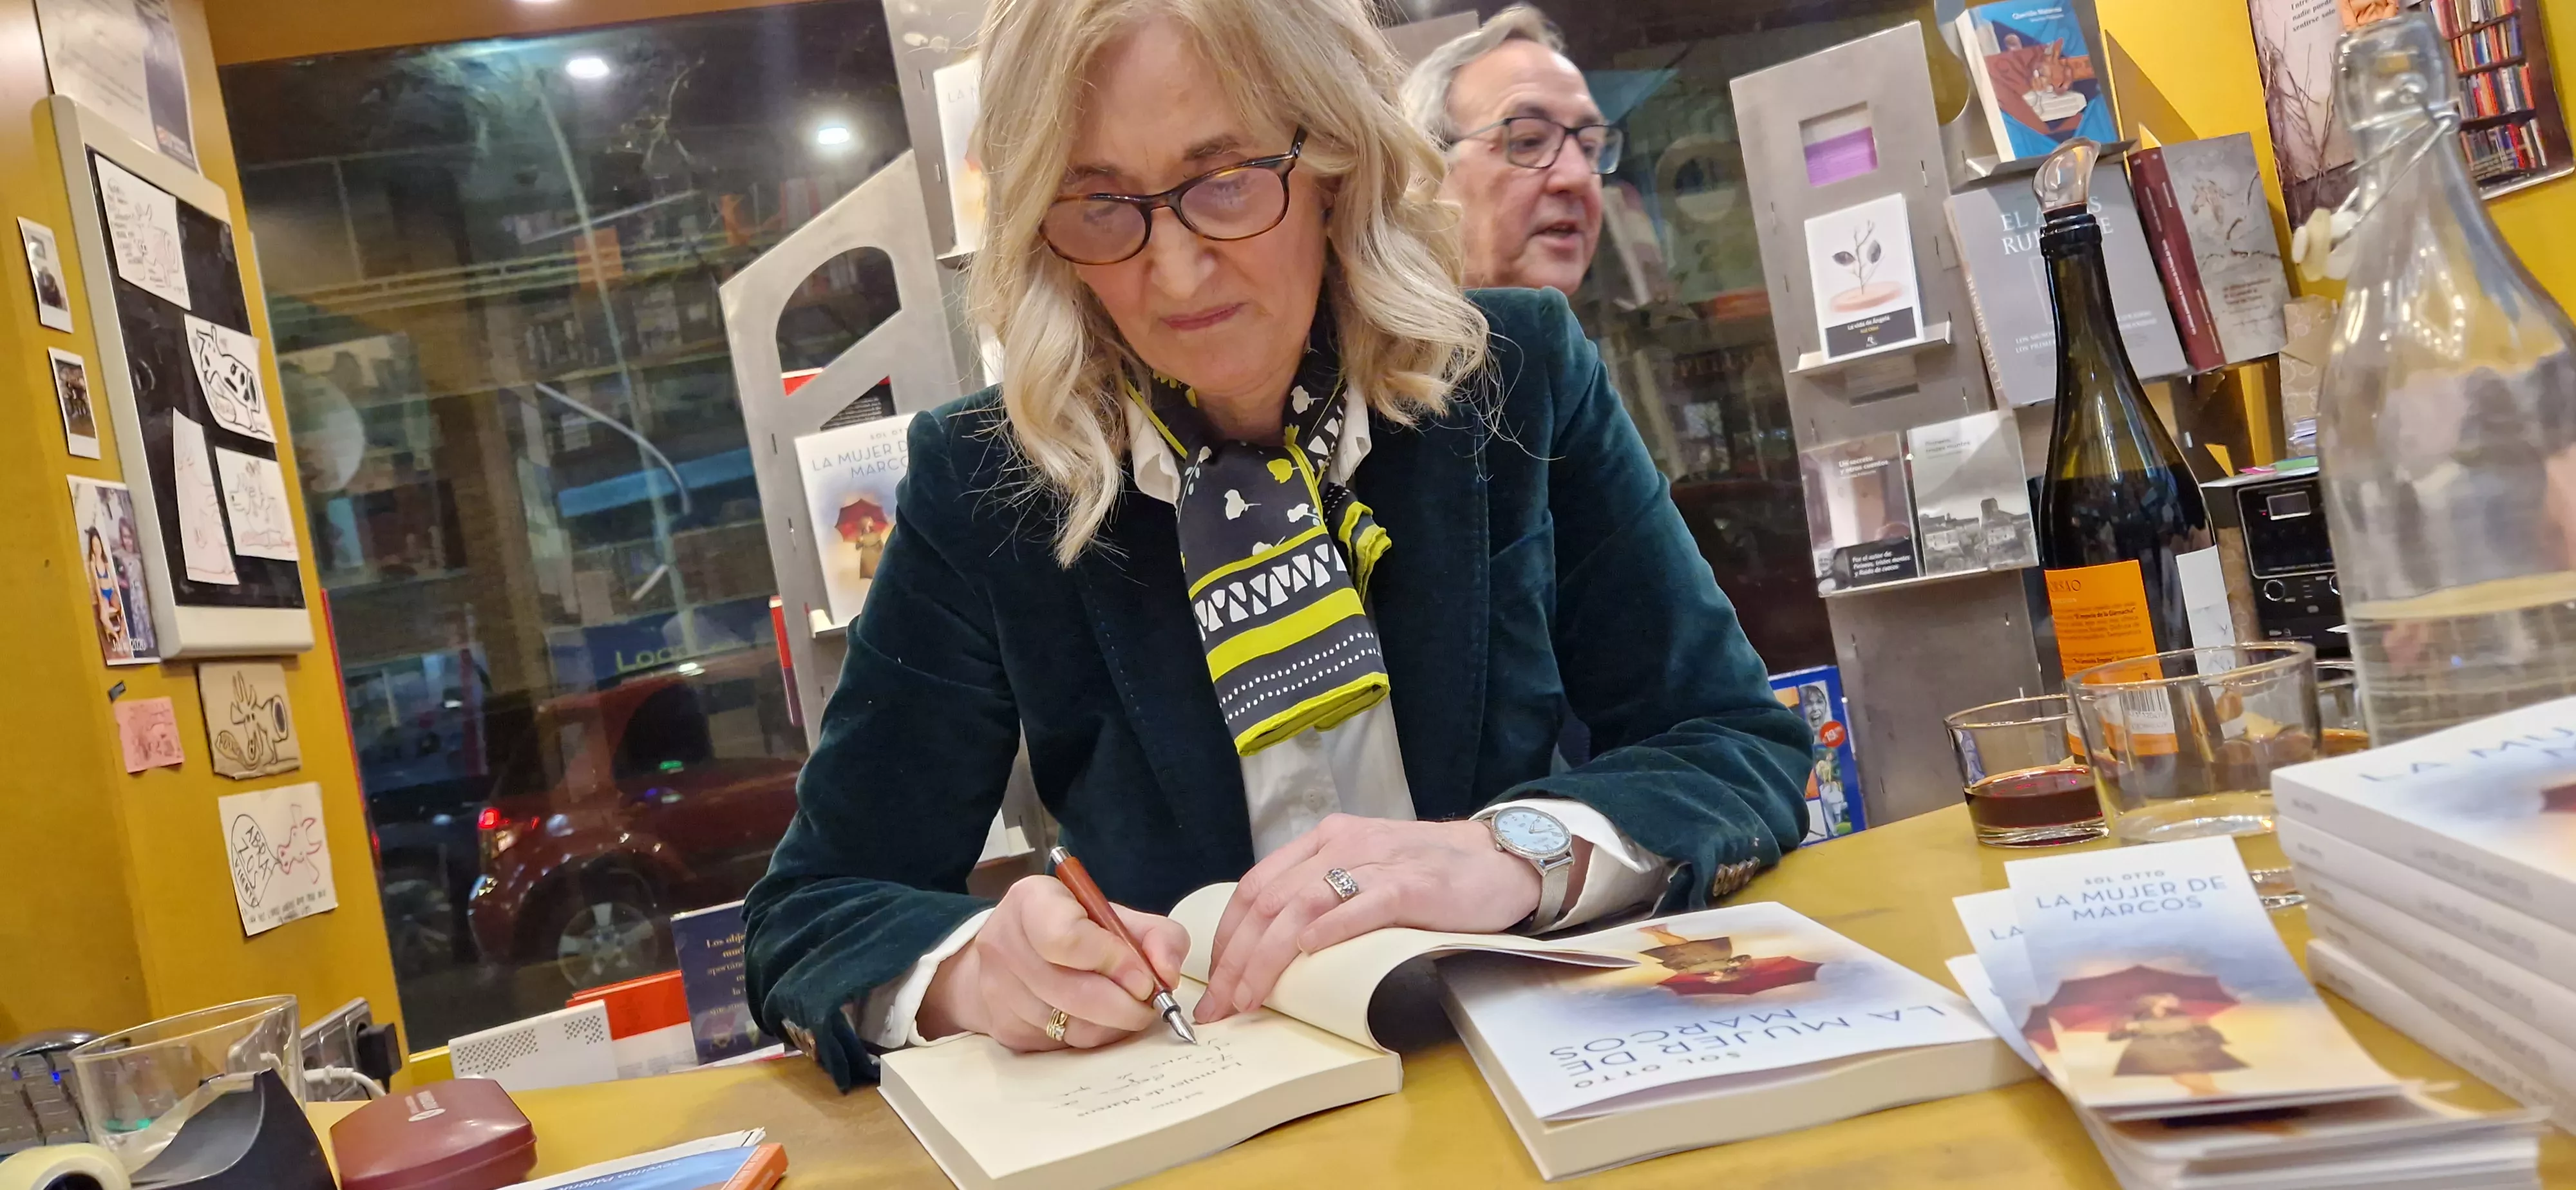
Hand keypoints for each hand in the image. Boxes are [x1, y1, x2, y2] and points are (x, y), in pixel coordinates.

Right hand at [919, 874, 1189, 1051]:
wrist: (1011, 954)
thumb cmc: (1072, 930)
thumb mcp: (1115, 916)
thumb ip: (1156, 935)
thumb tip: (1167, 974)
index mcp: (1030, 901)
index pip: (1067, 938)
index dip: (1114, 962)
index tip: (1144, 977)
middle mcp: (1003, 943)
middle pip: (1074, 992)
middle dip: (1125, 1005)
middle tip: (1149, 1005)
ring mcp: (997, 991)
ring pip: (1071, 1027)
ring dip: (1112, 1026)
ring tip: (1126, 1009)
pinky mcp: (1003, 1029)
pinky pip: (1061, 1046)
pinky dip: (1091, 1037)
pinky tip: (1098, 1019)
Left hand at [1196, 814, 1542, 1023]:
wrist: (1499, 861)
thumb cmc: (1429, 875)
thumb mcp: (1363, 873)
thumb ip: (1322, 896)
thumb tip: (1275, 949)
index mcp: (1324, 840)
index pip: (1255, 887)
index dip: (1226, 938)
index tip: (1213, 984)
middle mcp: (1343, 843)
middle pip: (1269, 902)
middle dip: (1236, 960)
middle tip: (1220, 1006)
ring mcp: (1377, 862)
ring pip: (1302, 906)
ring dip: (1268, 957)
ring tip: (1251, 998)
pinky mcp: (1413, 885)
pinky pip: (1362, 904)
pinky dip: (1331, 928)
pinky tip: (1307, 952)